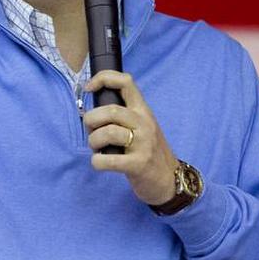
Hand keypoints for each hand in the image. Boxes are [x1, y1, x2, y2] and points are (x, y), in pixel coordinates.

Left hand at [82, 70, 178, 205]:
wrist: (170, 180)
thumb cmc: (148, 151)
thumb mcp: (141, 126)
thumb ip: (123, 115)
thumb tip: (92, 110)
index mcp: (143, 111)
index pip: (126, 82)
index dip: (103, 78)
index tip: (88, 88)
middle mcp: (145, 124)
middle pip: (110, 110)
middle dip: (91, 120)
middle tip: (91, 131)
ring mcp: (143, 144)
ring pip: (107, 133)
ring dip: (93, 141)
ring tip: (97, 149)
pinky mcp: (138, 165)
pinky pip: (107, 160)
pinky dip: (96, 162)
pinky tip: (100, 163)